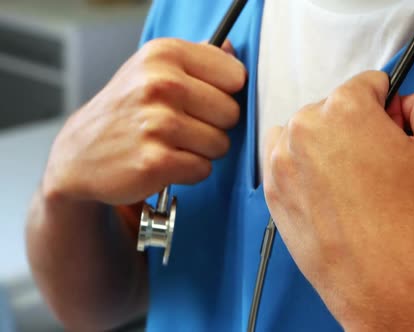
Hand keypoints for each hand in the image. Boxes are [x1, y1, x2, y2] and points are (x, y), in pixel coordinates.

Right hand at [43, 38, 245, 204]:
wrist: (80, 153)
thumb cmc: (127, 109)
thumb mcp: (153, 69)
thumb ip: (196, 58)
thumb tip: (231, 49)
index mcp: (164, 55)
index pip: (235, 75)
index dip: (224, 93)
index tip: (202, 99)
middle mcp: (160, 84)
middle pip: (231, 112)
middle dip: (214, 125)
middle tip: (183, 125)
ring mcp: (157, 123)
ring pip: (220, 144)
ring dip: (202, 151)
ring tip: (172, 144)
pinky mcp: (156, 162)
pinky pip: (203, 169)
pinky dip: (189, 171)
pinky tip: (165, 161)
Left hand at [263, 71, 413, 329]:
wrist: (379, 276)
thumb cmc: (411, 214)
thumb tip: (408, 102)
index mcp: (345, 106)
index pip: (369, 84)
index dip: (388, 109)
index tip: (393, 134)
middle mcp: (304, 125)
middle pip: (335, 108)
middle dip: (356, 127)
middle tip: (375, 167)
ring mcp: (281, 158)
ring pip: (308, 133)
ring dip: (326, 145)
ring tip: (348, 184)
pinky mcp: (271, 188)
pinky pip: (287, 161)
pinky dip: (304, 169)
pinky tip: (327, 196)